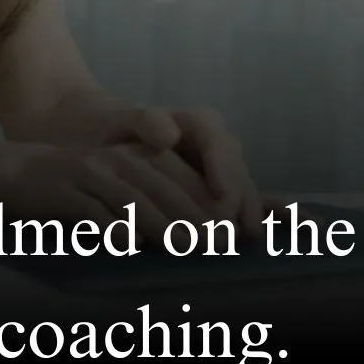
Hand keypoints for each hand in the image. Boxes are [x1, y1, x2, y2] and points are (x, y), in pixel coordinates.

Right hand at [0, 141, 222, 231]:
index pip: (179, 177)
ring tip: (185, 247)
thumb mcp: (117, 190)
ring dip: (161, 224)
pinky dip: (111, 228)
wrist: (16, 175)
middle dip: (192, 215)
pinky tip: (129, 247)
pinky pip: (91, 211)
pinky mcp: (62, 191)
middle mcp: (115, 162)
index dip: (206, 202)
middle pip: (161, 188)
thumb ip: (152, 207)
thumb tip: (196, 240)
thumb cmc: (77, 190)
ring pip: (131, 199)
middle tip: (218, 244)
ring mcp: (88, 174)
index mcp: (135, 158)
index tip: (231, 231)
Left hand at [105, 105, 263, 225]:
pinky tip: (242, 242)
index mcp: (200, 124)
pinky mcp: (223, 195)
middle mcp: (219, 147)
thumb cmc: (125, 131)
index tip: (220, 192)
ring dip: (241, 216)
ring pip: (242, 191)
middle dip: (234, 199)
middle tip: (227, 228)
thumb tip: (170, 136)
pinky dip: (240, 223)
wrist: (121, 144)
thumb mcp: (129, 121)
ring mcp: (224, 173)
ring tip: (235, 240)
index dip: (222, 165)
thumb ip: (146, 121)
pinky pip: (239, 207)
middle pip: (234, 170)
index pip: (216, 140)